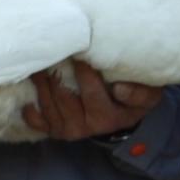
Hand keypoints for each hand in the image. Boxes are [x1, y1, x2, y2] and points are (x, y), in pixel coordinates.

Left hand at [22, 60, 164, 140]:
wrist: (123, 118)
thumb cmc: (135, 99)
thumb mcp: (149, 96)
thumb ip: (140, 93)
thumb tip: (120, 89)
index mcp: (107, 118)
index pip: (92, 93)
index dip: (84, 71)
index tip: (79, 49)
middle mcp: (85, 127)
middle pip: (63, 96)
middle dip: (56, 72)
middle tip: (51, 48)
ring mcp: (67, 130)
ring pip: (47, 103)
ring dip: (41, 82)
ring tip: (40, 60)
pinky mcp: (54, 131)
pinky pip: (36, 120)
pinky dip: (30, 106)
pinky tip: (30, 90)